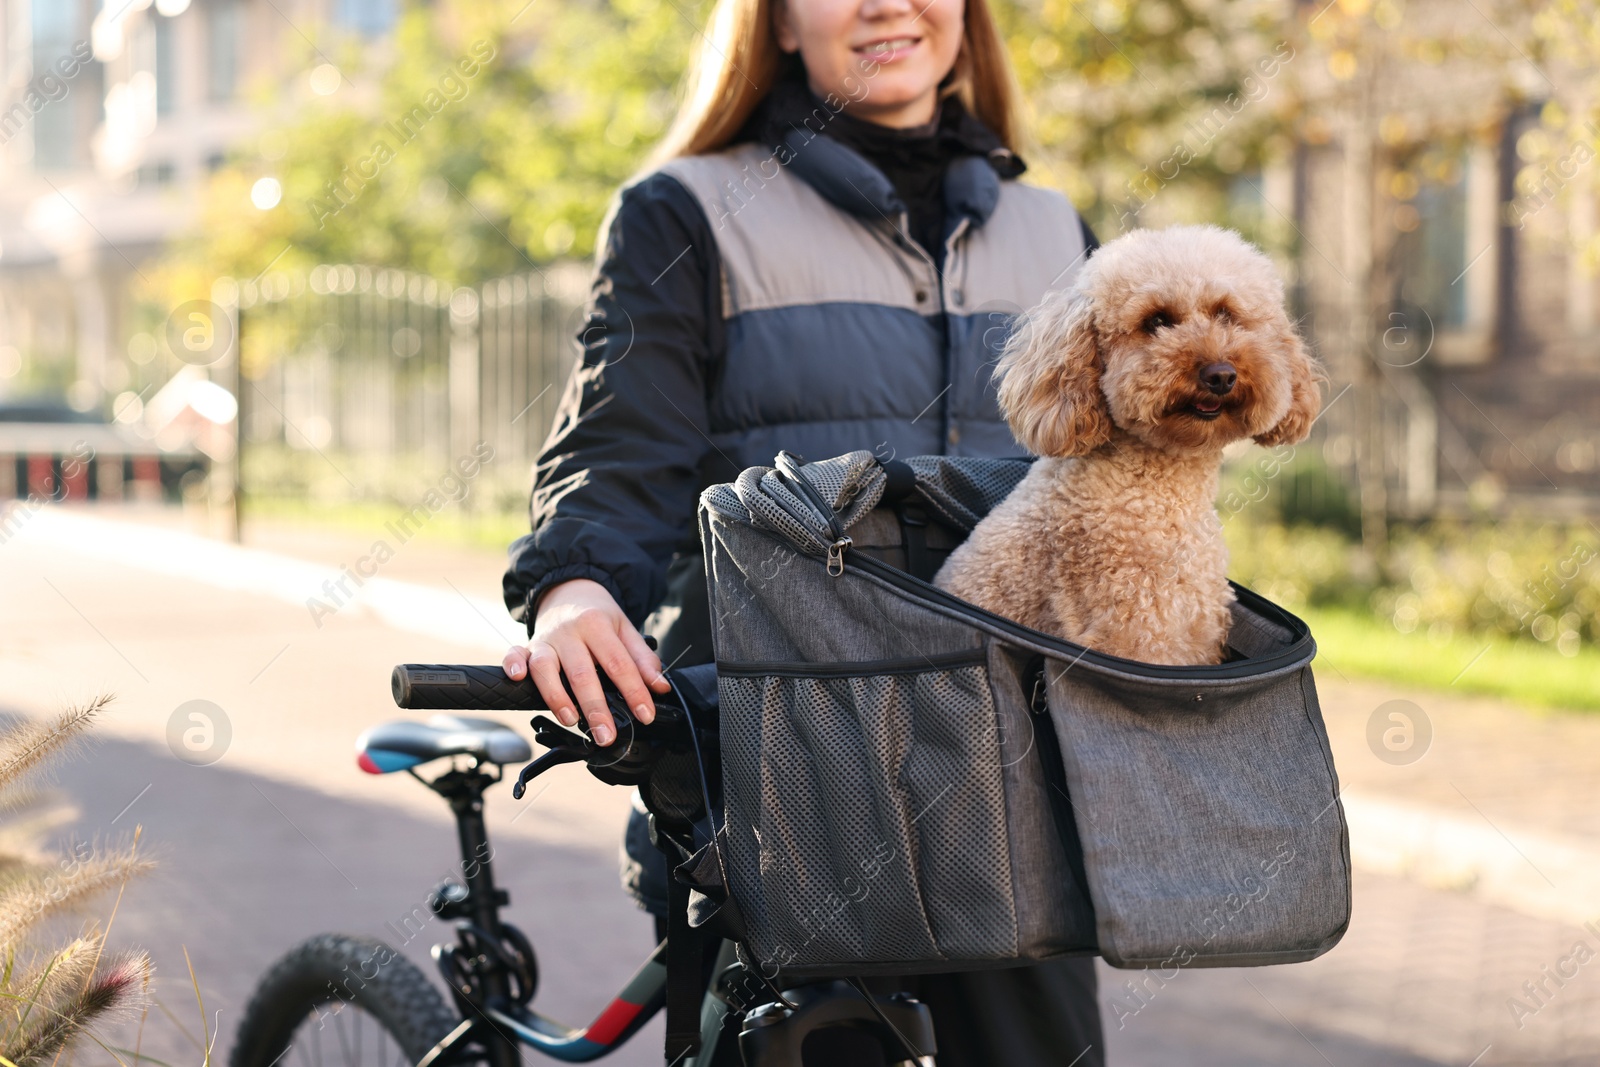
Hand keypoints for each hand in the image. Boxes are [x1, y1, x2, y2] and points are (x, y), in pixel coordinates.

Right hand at [502, 579, 669, 745]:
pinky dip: (512, 665)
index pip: (619, 663)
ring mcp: (546, 639)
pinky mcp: (527, 646)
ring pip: (546, 668)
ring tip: (571, 720)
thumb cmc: (598, 617)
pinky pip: (514, 654)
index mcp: (597, 625)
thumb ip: (643, 659)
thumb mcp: (625, 629)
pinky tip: (518, 678)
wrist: (569, 591)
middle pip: (582, 673)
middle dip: (595, 708)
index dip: (634, 691)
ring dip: (556, 696)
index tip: (645, 715)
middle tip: (606, 735)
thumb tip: (660, 686)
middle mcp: (569, 632)